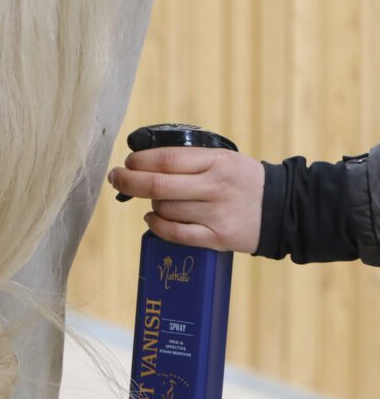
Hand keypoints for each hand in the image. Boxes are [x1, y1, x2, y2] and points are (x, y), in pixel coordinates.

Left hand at [107, 147, 264, 252]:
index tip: (127, 163)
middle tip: (116, 178)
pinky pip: (176, 234)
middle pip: (158, 185)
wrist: (284, 209)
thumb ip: (191, 161)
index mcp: (216, 162)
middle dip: (129, 181)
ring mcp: (216, 215)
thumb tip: (146, 164)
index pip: (167, 159)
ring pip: (165, 210)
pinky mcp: (217, 238)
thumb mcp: (224, 160)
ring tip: (154, 202)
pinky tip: (152, 219)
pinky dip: (157, 226)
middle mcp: (215, 187)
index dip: (140, 161)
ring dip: (150, 205)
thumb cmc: (244, 182)